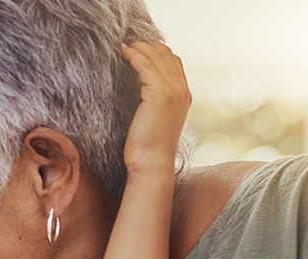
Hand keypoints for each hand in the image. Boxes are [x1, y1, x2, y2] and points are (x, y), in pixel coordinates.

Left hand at [120, 41, 190, 175]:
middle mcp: (182, 90)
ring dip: (139, 48)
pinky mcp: (159, 94)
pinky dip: (134, 56)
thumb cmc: (147, 146)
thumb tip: (139, 87)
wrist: (151, 164)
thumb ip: (153, 100)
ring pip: (156, 57)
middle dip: (147, 46)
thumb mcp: (155, 118)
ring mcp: (172, 91)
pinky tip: (123, 54)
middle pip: (166, 55)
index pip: (174, 61)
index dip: (157, 51)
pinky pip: (145, 66)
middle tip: (128, 44)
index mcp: (184, 95)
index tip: (139, 48)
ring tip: (123, 47)